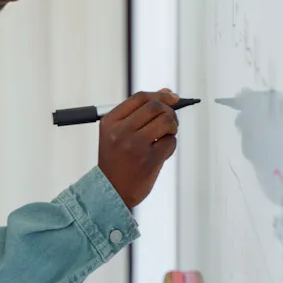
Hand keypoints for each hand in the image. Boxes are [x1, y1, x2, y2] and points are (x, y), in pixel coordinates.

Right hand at [98, 89, 179, 208]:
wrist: (112, 190)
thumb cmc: (117, 160)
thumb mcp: (117, 133)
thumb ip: (139, 112)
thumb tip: (167, 92)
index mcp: (110, 122)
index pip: (139, 98)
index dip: (160, 94)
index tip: (172, 97)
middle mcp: (121, 131)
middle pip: (155, 106)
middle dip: (169, 111)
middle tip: (170, 120)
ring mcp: (135, 145)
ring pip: (166, 121)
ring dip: (172, 126)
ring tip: (166, 134)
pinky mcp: (149, 159)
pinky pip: (171, 142)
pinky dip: (170, 144)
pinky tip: (161, 151)